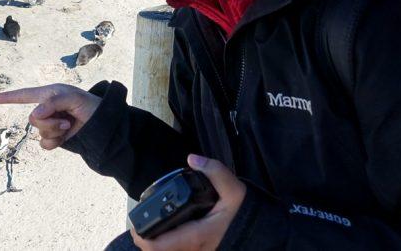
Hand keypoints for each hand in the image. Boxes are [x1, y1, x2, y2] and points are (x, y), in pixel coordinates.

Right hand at [0, 83, 100, 148]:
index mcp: (50, 94)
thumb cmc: (90, 106)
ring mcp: (50, 124)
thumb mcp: (73, 98)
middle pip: (33, 119)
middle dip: (49, 122)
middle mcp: (47, 109)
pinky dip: (54, 142)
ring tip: (69, 126)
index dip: (11, 97)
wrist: (103, 125)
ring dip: (55, 131)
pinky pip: (44, 143)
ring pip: (39, 131)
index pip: (27, 95)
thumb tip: (35, 114)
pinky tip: (66, 137)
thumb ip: (53, 102)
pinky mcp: (55, 137)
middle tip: (66, 120)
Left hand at [130, 154, 246, 250]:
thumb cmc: (248, 215)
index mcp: (199, 235)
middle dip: (148, 243)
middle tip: (141, 228)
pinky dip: (172, 246)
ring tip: (153, 230)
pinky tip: (171, 234)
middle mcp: (197, 250)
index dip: (143, 240)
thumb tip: (192, 159)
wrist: (265, 235)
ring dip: (160, 246)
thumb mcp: (235, 190)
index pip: (162, 246)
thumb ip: (214, 171)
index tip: (135, 228)